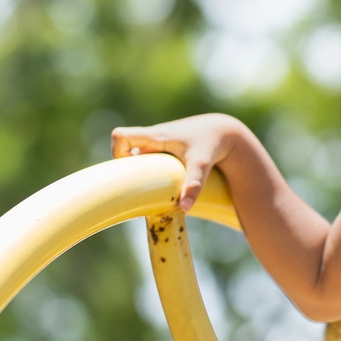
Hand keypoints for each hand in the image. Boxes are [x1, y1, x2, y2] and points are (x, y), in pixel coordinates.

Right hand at [111, 114, 246, 212]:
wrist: (222, 132)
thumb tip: (184, 209)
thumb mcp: (203, 164)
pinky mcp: (163, 151)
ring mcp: (156, 145)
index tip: (131, 169)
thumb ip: (194, 185)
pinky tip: (160, 189)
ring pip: (135, 157)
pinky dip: (148, 173)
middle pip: (123, 150)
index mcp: (155, 136)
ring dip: (138, 172)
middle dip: (126, 169)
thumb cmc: (211, 144)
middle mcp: (152, 139)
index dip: (117, 152)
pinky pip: (146, 161)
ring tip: (149, 192)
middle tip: (138, 189)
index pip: (121, 136)